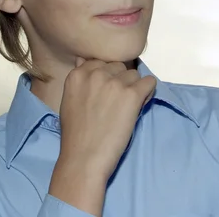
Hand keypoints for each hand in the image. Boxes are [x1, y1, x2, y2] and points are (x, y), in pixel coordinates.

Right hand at [48, 58, 155, 215]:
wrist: (84, 158)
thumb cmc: (76, 134)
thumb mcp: (69, 99)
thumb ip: (80, 79)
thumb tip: (84, 60)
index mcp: (78, 74)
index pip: (102, 62)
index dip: (108, 77)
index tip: (108, 92)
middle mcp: (96, 73)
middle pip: (120, 67)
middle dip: (121, 81)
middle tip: (118, 102)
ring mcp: (115, 83)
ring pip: (135, 75)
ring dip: (134, 88)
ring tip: (127, 107)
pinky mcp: (132, 94)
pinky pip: (150, 82)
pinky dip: (148, 93)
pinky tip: (139, 106)